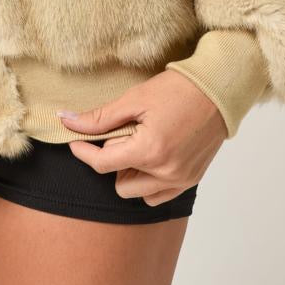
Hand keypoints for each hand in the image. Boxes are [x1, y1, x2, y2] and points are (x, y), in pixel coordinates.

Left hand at [56, 69, 228, 205]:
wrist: (217, 89)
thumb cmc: (177, 89)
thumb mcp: (134, 99)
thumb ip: (100, 118)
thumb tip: (67, 122)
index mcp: (150, 151)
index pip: (103, 164)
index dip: (83, 152)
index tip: (76, 140)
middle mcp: (166, 172)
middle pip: (120, 184)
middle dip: (113, 161)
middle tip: (121, 136)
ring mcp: (181, 179)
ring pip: (139, 193)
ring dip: (132, 174)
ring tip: (138, 145)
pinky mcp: (191, 179)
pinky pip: (160, 195)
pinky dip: (150, 182)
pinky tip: (152, 157)